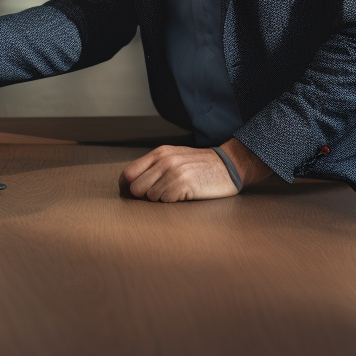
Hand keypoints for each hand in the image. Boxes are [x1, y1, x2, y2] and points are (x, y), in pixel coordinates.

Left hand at [118, 139, 270, 201]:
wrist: (228, 166)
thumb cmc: (200, 165)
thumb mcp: (174, 157)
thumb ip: (153, 167)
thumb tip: (130, 183)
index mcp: (159, 153)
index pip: (129, 173)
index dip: (127, 186)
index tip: (131, 193)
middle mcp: (164, 160)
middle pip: (136, 188)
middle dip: (145, 195)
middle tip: (160, 193)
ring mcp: (174, 172)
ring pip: (151, 197)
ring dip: (162, 199)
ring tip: (176, 192)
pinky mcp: (184, 185)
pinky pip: (166, 201)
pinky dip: (173, 202)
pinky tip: (184, 195)